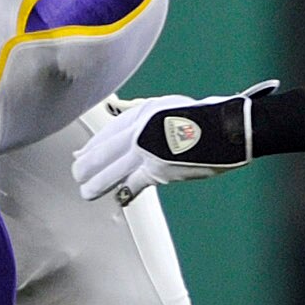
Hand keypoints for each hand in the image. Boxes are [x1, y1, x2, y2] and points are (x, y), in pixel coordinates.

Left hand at [73, 82, 276, 203]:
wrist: (226, 129)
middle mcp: (139, 130)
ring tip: (87, 191)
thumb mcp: (169, 106)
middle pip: (102, 152)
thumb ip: (145, 115)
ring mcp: (146, 151)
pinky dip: (124, 193)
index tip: (82, 154)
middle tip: (78, 174)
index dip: (92, 146)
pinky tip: (118, 199)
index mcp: (142, 112)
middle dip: (86, 166)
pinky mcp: (158, 170)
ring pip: (111, 171)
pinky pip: (133, 185)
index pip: (107, 132)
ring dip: (96, 183)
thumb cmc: (204, 116)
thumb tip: (127, 122)